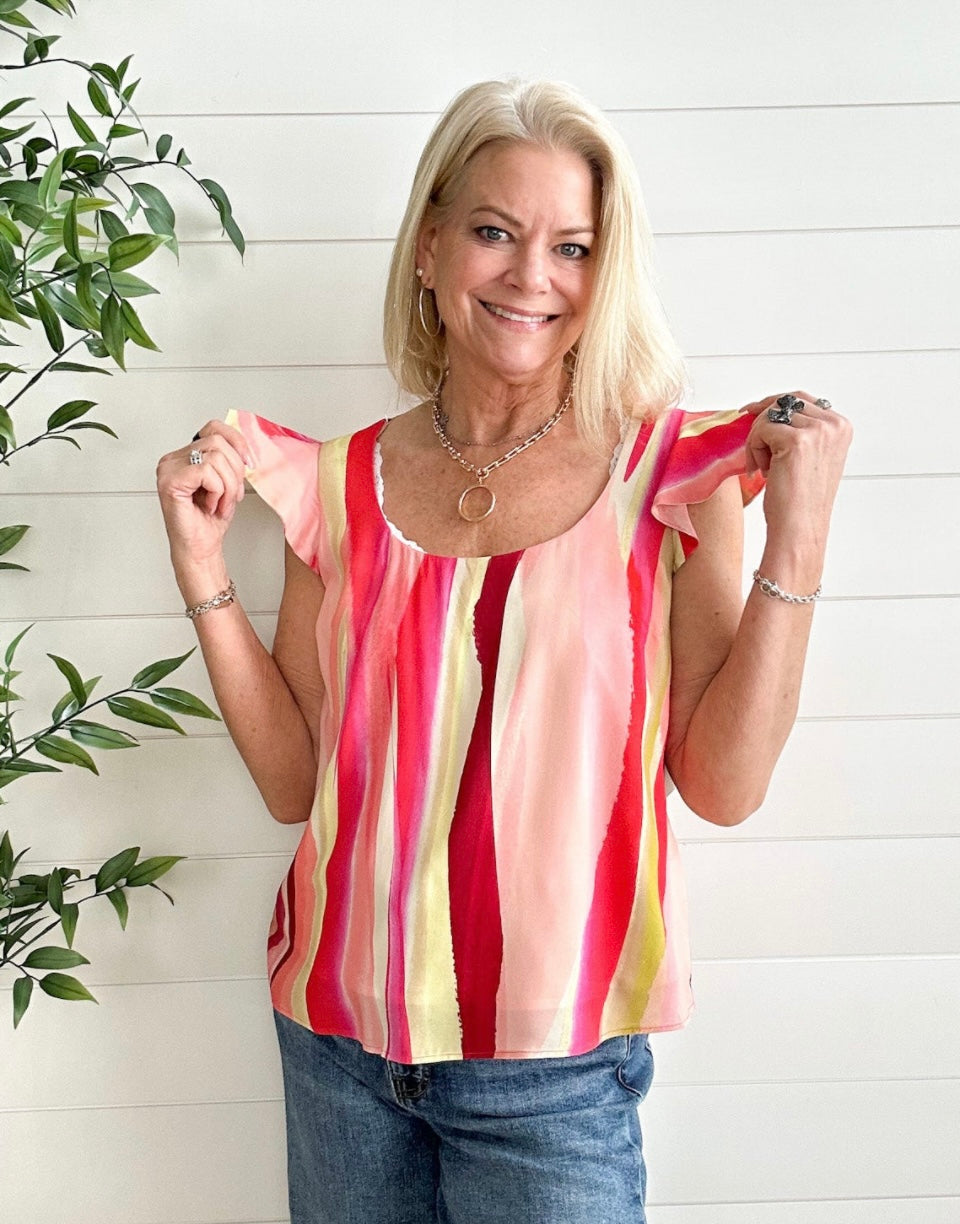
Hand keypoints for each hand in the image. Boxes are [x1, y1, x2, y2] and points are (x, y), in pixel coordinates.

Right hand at [156, 421, 249, 575]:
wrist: (200, 548)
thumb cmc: (209, 520)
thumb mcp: (228, 482)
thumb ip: (231, 459)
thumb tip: (247, 445)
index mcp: (185, 455)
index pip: (214, 427)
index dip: (237, 441)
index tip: (249, 462)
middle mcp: (173, 459)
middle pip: (218, 441)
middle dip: (235, 471)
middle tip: (231, 495)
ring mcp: (168, 469)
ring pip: (216, 457)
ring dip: (228, 486)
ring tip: (219, 503)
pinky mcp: (170, 481)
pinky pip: (207, 472)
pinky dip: (217, 491)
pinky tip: (210, 505)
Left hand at [739, 391, 852, 545]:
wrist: (799, 529)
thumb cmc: (799, 501)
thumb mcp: (809, 457)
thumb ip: (801, 430)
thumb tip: (770, 406)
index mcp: (841, 426)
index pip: (800, 398)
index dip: (772, 405)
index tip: (750, 412)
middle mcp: (835, 425)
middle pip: (784, 402)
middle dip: (761, 422)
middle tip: (753, 450)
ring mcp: (818, 431)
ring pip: (770, 415)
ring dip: (756, 440)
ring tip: (762, 468)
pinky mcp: (797, 441)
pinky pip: (761, 429)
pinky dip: (753, 449)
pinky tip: (761, 472)